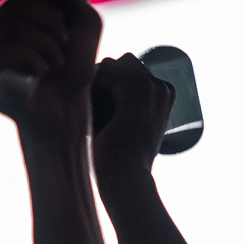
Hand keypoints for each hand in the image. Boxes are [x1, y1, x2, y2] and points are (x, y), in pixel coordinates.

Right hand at [0, 0, 102, 133]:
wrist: (69, 104)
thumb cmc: (75, 66)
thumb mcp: (87, 26)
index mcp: (28, 3)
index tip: (63, 16)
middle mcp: (5, 18)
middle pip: (17, 2)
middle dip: (50, 25)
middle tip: (64, 45)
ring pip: (6, 26)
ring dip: (41, 45)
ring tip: (53, 62)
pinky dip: (24, 60)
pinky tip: (38, 72)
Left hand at [90, 54, 175, 194]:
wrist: (125, 180)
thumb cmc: (118, 158)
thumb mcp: (123, 125)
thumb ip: (116, 102)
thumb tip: (85, 80)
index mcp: (164, 94)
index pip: (128, 68)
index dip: (105, 81)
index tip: (88, 102)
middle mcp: (163, 87)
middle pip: (120, 63)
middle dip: (98, 78)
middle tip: (81, 103)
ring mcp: (153, 87)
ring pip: (110, 65)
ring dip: (91, 81)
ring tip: (78, 104)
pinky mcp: (138, 90)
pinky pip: (103, 72)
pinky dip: (87, 85)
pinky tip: (78, 103)